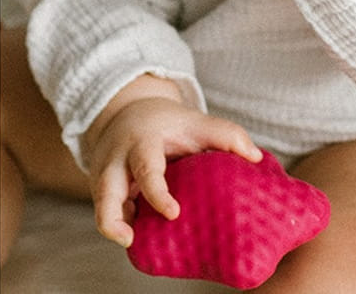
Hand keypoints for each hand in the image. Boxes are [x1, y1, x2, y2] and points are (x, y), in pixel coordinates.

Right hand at [84, 75, 261, 247]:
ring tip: (130, 241)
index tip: (173, 213)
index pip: (146, 168)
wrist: (130, 114)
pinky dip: (118, 226)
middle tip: (132, 239)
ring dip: (112, 226)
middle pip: (105, 190)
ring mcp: (105, 177)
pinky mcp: (103, 192)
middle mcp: (118, 161)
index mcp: (143, 143)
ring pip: (99, 206)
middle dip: (113, 218)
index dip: (158, 193)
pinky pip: (106, 214)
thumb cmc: (170, 124)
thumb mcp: (196, 122)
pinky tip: (137, 235)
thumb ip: (227, 136)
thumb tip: (256, 158)